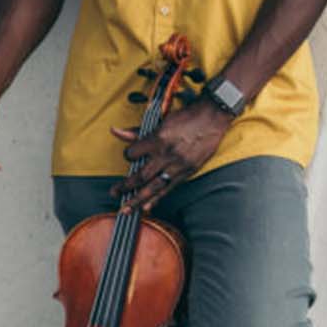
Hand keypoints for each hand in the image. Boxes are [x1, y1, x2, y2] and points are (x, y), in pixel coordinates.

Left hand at [110, 104, 231, 211]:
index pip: (133, 153)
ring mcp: (178, 165)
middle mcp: (166, 154)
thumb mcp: (161, 121)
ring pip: (153, 186)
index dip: (128, 155)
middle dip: (125, 186)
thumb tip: (114, 131)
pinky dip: (157, 199)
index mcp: (157, 139)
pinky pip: (169, 188)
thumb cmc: (186, 116)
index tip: (129, 155)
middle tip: (113, 193)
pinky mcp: (188, 171)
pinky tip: (147, 207)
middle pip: (140, 176)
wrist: (212, 117)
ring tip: (126, 209)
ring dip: (137, 199)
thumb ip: (137, 131)